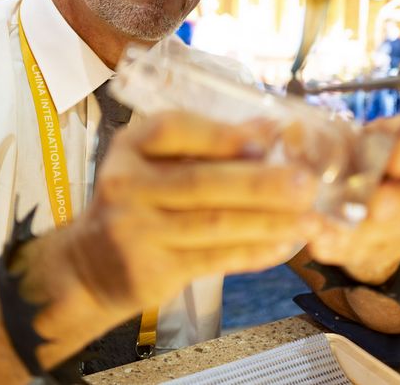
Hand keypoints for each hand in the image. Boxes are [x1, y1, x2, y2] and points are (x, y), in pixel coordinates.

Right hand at [70, 111, 317, 317]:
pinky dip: (254, 252)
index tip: (270, 137)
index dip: (222, 135)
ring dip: (269, 222)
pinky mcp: (151, 271)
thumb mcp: (158, 163)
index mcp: (131, 147)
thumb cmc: (140, 202)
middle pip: (201, 182)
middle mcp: (126, 185)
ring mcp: (135, 231)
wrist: (89, 266)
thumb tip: (272, 128)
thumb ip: (208, 145)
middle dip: (260, 183)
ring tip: (310, 218)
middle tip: (307, 183)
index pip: (174, 130)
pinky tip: (284, 245)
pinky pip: (214, 259)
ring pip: (214, 224)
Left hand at [304, 115, 399, 283]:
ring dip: (366, 229)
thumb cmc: (343, 157)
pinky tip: (321, 242)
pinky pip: (376, 251)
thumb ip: (326, 142)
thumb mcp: (336, 141)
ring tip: (329, 227)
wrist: (343, 200)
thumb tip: (295, 138)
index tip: (394, 156)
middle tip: (375, 206)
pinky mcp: (394, 248)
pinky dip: (345, 248)